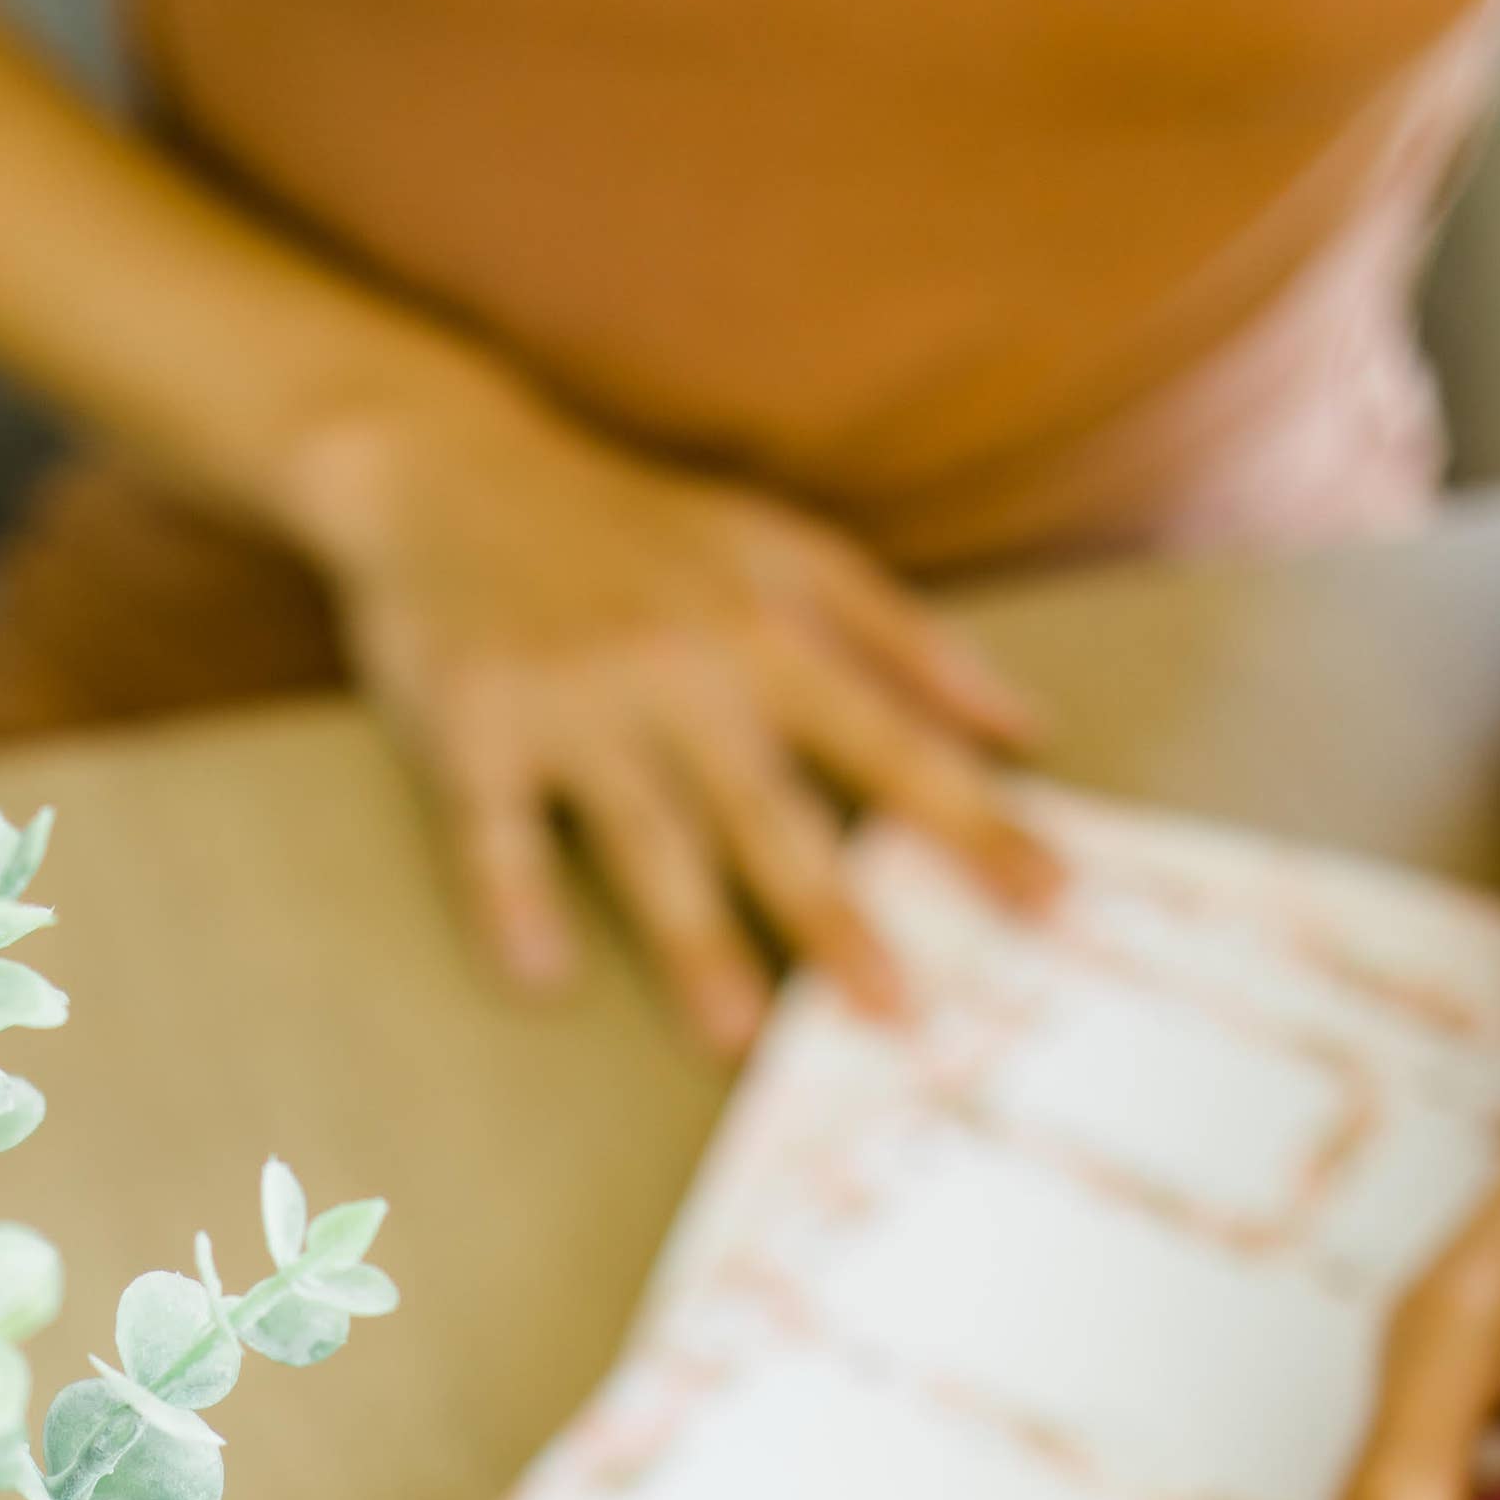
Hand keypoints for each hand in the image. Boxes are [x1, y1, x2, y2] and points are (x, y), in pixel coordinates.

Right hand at [282, 369, 1059, 1053]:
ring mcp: (574, 702)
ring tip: (733, 1036)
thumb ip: (900, 637)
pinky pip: (495, 831)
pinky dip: (512, 902)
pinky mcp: (473, 727)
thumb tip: (1020, 728)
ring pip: (643, 835)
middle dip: (838, 914)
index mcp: (764, 629)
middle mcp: (678, 669)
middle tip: (899, 1012)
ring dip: (689, 936)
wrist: (449, 463)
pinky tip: (541, 978)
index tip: (1050, 900)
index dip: (972, 822)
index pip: (890, 742)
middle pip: (772, 811)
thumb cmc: (635, 529)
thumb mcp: (781, 549)